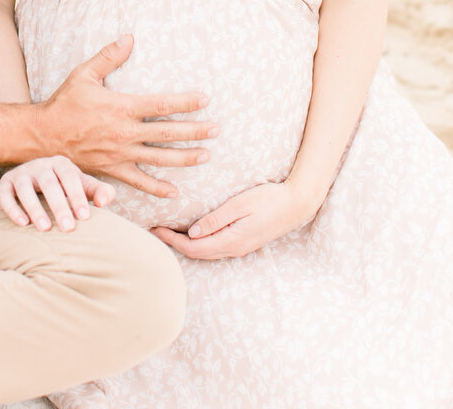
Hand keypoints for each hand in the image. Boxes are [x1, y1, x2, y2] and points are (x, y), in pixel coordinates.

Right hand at [0, 155, 114, 230]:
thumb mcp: (83, 185)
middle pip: (49, 184)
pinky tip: (23, 224)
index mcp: (61, 164)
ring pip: (25, 189)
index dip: (77, 196)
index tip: (85, 217)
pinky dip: (12, 208)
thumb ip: (99, 191)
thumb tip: (103, 203)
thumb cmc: (65, 186)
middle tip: (68, 228)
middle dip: (59, 206)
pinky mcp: (6, 183)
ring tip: (45, 228)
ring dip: (35, 208)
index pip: (70, 177)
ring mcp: (22, 173)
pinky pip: (5, 194)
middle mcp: (40, 166)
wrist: (36, 176)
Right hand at [41, 35, 217, 199]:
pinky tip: (174, 191)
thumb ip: (109, 56)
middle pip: (168, 133)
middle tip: (217, 130)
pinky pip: (139, 182)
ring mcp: (121, 154)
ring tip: (206, 156)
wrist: (42, 137)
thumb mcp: (84, 74)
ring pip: (160, 159)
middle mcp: (126, 133)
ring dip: (185, 158)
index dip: (186, 102)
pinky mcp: (112, 170)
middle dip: (195, 131)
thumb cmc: (64, 103)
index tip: (205, 99)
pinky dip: (158, 188)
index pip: (162, 105)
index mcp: (122, 107)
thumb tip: (129, 37)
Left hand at [151, 180, 317, 259]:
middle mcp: (234, 249)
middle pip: (197, 253)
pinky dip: (199, 242)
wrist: (297, 205)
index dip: (172, 240)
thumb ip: (216, 219)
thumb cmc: (269, 199)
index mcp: (231, 241)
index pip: (193, 247)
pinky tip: (192, 231)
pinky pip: (215, 247)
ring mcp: (240, 247)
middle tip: (155, 230)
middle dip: (174, 244)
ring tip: (168, 230)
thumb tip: (192, 233)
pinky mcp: (244, 242)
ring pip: (206, 252)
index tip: (155, 228)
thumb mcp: (241, 205)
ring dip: (185, 244)